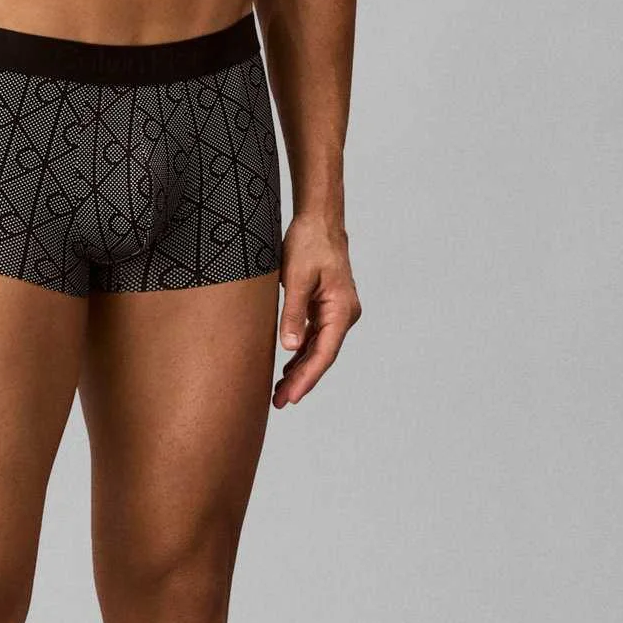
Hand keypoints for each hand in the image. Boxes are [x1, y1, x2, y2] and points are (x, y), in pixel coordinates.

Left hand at [272, 213, 360, 408]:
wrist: (319, 221)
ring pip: (318, 349)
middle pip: (322, 356)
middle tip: (279, 402)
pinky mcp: (325, 307)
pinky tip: (288, 368)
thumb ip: (294, 314)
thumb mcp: (297, 278)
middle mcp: (343, 314)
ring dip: (300, 370)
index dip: (307, 378)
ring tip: (280, 392)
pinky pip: (314, 336)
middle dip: (301, 381)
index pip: (325, 353)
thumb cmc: (310, 244)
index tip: (291, 396)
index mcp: (341, 309)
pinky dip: (302, 353)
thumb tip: (290, 348)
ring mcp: (336, 312)